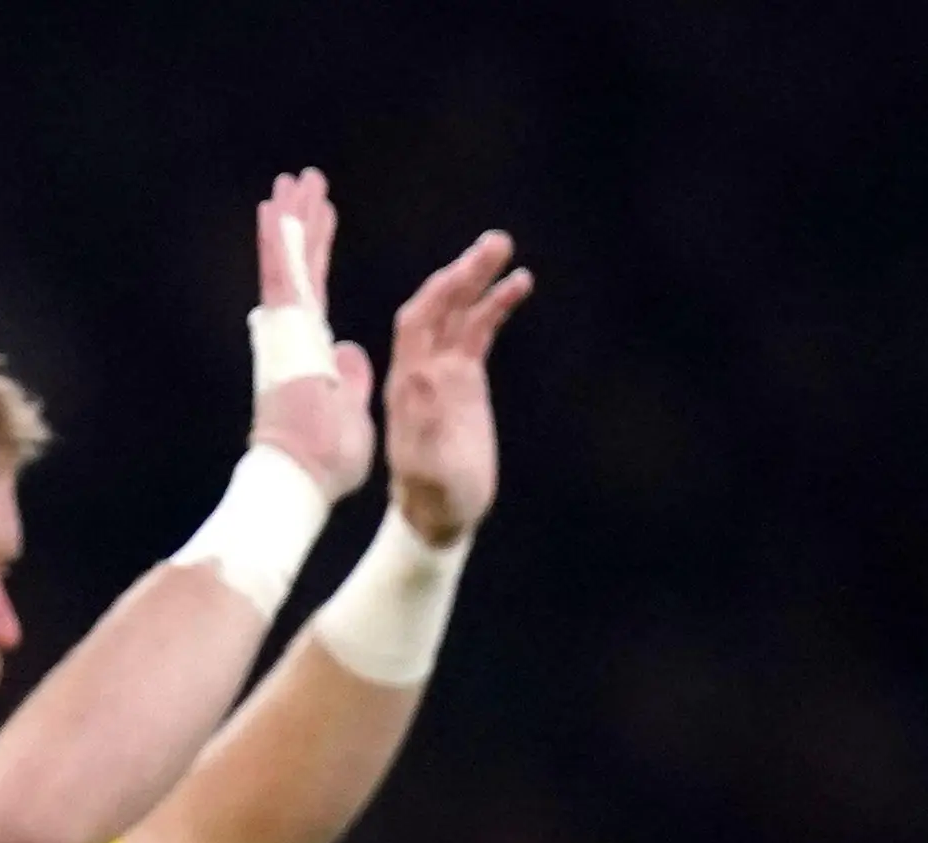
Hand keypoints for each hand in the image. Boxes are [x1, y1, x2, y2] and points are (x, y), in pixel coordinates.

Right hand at [248, 169, 376, 501]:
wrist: (301, 475)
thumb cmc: (324, 459)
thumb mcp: (351, 410)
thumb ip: (349, 377)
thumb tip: (350, 352)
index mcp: (312, 350)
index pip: (317, 290)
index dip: (318, 254)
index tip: (320, 220)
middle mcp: (294, 336)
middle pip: (302, 267)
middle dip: (304, 225)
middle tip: (302, 184)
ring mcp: (286, 333)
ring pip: (290, 263)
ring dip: (291, 221)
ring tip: (293, 181)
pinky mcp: (285, 334)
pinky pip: (283, 278)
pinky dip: (278, 243)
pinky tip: (276, 208)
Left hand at [381, 229, 533, 543]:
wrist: (438, 516)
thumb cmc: (434, 500)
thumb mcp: (429, 470)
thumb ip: (423, 430)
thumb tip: (419, 382)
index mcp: (408, 387)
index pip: (417, 325)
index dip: (439, 293)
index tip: (467, 270)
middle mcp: (421, 371)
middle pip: (438, 308)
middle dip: (463, 273)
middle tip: (496, 241)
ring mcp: (443, 372)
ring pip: (459, 314)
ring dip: (480, 280)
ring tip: (507, 248)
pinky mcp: (464, 379)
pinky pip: (478, 331)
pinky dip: (495, 306)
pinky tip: (519, 283)